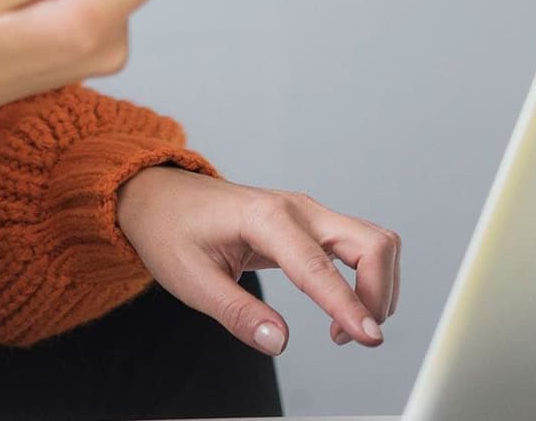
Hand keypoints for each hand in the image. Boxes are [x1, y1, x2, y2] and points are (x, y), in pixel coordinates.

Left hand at [114, 165, 401, 355]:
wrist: (157, 195)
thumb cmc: (168, 229)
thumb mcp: (190, 278)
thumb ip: (236, 312)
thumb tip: (277, 341)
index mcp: (264, 217)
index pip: (319, 266)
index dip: (348, 305)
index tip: (369, 338)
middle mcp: (295, 208)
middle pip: (370, 243)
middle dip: (378, 294)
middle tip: (354, 337)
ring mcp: (306, 213)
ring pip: (373, 243)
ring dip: (377, 287)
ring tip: (344, 326)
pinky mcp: (309, 224)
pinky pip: (358, 246)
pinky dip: (366, 277)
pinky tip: (341, 305)